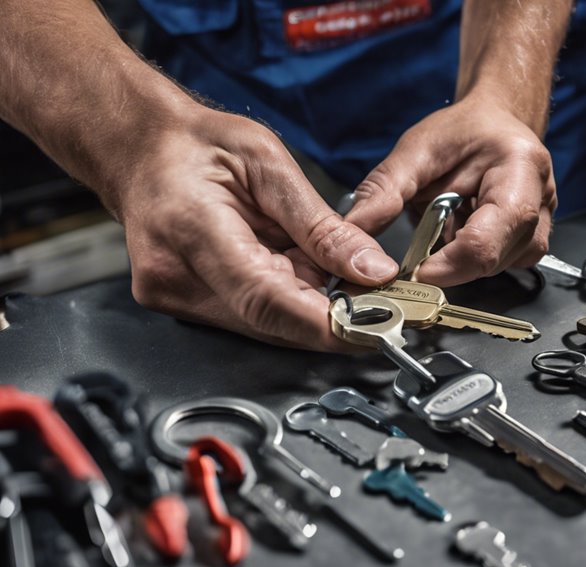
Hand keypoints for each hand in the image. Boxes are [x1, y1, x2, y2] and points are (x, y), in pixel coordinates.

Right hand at [117, 108, 398, 350]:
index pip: (267, 301)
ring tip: (313, 257)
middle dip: (328, 314)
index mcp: (192, 231)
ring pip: (262, 325)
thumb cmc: (195, 144)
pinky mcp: (180, 304)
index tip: (373, 328)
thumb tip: (371, 269)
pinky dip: (282, 298)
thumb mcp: (268, 164)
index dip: (325, 324)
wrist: (137, 147)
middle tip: (371, 290)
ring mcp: (172, 296)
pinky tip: (286, 264)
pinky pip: (248, 316)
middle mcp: (174, 277)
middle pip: (269, 322)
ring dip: (303, 303)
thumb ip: (321, 224)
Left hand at [345, 92, 556, 285]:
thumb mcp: (417, 149)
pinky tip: (465, 230)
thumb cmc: (464, 130)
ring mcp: (542, 221)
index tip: (415, 269)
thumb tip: (354, 229)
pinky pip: (504, 264)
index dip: (449, 264)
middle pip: (497, 259)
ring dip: (466, 257)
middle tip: (424, 242)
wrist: (495, 121)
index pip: (487, 238)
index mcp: (519, 169)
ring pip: (502, 267)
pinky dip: (475, 256)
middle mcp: (541, 199)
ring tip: (450, 222)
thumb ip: (385, 189)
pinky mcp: (533, 237)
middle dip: (454, 261)